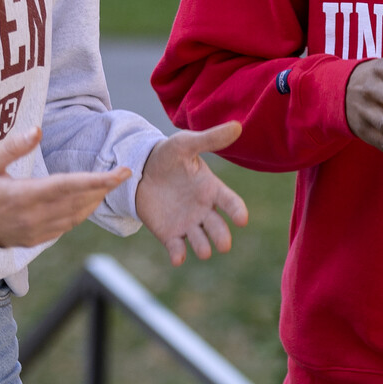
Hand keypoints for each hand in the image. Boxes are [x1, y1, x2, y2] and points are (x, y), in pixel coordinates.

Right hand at [0, 127, 129, 248]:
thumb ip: (10, 147)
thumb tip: (37, 129)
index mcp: (21, 196)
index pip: (69, 186)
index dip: (98, 179)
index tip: (122, 172)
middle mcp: (31, 218)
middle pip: (78, 202)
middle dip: (104, 188)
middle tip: (123, 172)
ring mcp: (33, 232)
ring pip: (75, 217)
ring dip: (94, 200)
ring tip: (108, 183)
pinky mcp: (33, 241)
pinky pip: (64, 227)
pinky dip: (80, 213)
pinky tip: (87, 200)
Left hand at [136, 122, 249, 265]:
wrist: (140, 170)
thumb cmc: (168, 155)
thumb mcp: (186, 144)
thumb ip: (210, 139)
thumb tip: (238, 125)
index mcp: (211, 189)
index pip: (230, 202)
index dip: (237, 211)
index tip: (242, 219)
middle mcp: (204, 210)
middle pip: (218, 228)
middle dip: (221, 237)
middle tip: (223, 244)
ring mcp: (188, 224)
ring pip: (200, 241)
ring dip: (203, 247)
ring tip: (203, 251)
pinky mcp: (169, 234)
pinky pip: (177, 248)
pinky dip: (178, 255)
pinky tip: (178, 258)